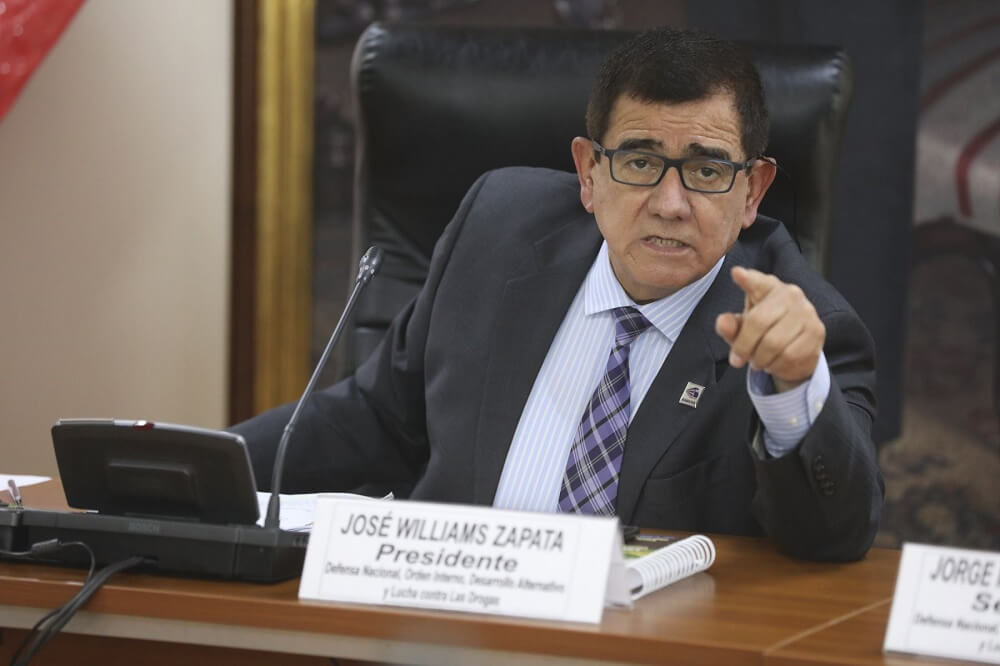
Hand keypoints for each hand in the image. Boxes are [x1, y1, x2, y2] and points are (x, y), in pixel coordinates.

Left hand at [714, 266, 824, 392]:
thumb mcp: (742, 327)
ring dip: (760, 358)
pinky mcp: (816, 332)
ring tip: (758, 360)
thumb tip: (723, 322)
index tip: (737, 273)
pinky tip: (774, 363)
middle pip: (759, 321)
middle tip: (738, 358)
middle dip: (744, 346)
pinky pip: (789, 355)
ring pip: (774, 343)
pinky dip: (776, 365)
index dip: (748, 279)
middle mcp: (790, 294)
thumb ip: (730, 325)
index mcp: (768, 287)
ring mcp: (806, 312)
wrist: (795, 348)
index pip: (757, 282)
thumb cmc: (764, 331)